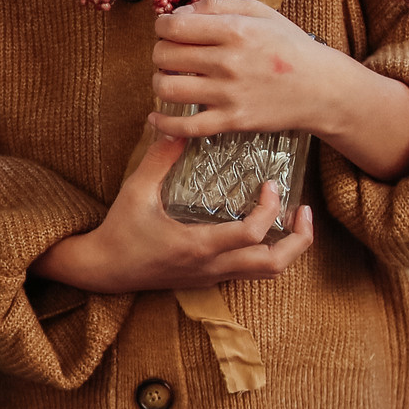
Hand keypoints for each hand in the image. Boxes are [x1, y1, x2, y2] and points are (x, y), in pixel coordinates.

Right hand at [32, 135, 313, 293]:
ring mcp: (211, 277)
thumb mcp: (136, 191)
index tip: (271, 185)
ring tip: (294, 223)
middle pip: (274, 264)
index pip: (251, 234)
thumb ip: (159, 160)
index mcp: (198, 246)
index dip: (271, 210)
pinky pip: (249, 273)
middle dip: (299, 239)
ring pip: (266, 274)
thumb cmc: (120, 231)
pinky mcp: (207, 280)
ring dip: (288, 250)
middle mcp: (211, 266)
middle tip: (304, 211)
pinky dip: (266, 254)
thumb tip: (178, 128)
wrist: (104, 270)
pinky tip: (263, 232)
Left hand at [149, 0, 408, 179]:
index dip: (162, 27)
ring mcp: (228, 93)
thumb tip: (179, 12)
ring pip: (167, 88)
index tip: (168, 31)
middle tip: (171, 55)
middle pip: (164, 56)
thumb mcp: (260, 13)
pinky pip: (185, 126)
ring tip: (170, 79)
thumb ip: (218, 5)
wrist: (323, 88)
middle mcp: (228, 61)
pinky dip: (164, 123)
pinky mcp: (232, 121)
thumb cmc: (290, 46)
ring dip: (159, 83)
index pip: (173, 26)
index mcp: (234, 30)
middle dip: (160, 53)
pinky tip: (157, 118)